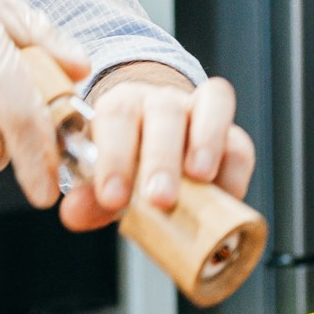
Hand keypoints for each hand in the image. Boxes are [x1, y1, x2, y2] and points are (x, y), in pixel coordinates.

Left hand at [58, 67, 254, 231]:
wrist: (154, 141)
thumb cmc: (126, 163)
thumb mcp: (102, 178)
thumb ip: (88, 196)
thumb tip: (73, 213)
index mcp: (121, 105)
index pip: (115, 115)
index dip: (114, 155)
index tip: (112, 197)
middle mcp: (160, 100)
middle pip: (164, 111)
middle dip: (162, 157)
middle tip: (158, 199)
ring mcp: (199, 111)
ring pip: (211, 107)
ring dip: (206, 144)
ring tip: (199, 179)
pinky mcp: (231, 133)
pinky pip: (240, 142)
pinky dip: (235, 169)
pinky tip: (225, 197)